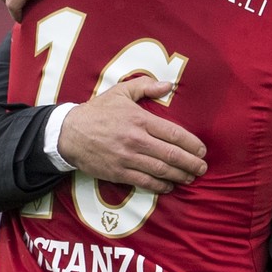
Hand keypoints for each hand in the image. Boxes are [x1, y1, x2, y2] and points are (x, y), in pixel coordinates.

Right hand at [58, 76, 207, 193]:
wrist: (69, 133)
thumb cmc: (97, 111)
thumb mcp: (121, 92)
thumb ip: (146, 86)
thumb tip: (168, 85)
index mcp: (139, 119)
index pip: (172, 133)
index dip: (191, 143)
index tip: (202, 149)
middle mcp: (136, 140)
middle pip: (170, 155)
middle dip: (190, 163)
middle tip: (203, 167)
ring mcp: (127, 158)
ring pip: (160, 171)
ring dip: (179, 176)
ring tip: (191, 177)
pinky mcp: (118, 172)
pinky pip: (144, 182)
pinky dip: (159, 186)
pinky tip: (169, 186)